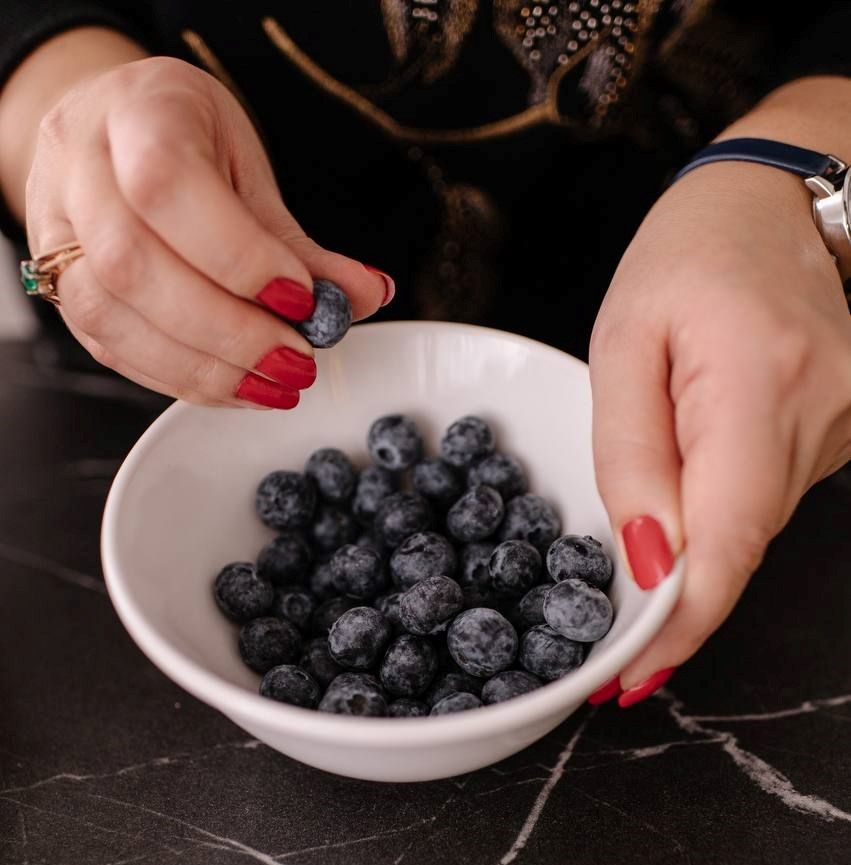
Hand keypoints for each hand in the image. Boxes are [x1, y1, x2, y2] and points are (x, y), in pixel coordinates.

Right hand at [25, 56, 390, 405]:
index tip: (302, 298)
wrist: (113, 131)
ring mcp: (56, 230)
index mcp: (135, 111)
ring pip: (110, 314)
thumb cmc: (187, 140)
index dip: (238, 253)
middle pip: (132, 262)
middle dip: (228, 328)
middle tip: (298, 359)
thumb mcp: (249, 168)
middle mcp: (78, 168)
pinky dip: (183, 378)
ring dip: (206, 367)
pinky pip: (112, 348)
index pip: (167, 183)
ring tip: (276, 383)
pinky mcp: (60, 287)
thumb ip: (300, 241)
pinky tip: (239, 387)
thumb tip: (365, 295)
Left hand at [589, 160, 850, 705]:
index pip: (725, 544)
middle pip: (738, 546)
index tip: (631, 676)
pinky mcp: (838, 430)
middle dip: (672, 595)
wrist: (771, 204)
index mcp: (755, 386)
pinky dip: (720, 502)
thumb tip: (648, 558)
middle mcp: (819, 418)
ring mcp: (842, 427)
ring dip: (693, 540)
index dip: (679, 624)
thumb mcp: (623, 344)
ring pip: (750, 524)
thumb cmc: (687, 257)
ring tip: (646, 502)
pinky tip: (689, 465)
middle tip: (607, 625)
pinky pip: (765, 493)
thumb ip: (631, 454)